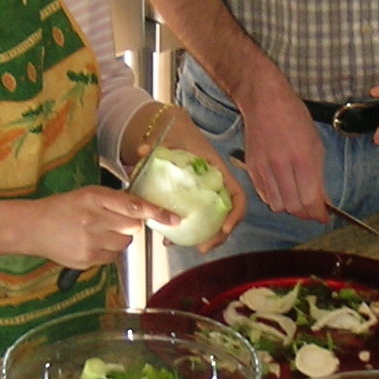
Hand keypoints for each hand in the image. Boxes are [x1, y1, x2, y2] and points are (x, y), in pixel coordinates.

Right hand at [23, 185, 174, 267]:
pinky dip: (108, 252)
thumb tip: (143, 211)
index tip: (173, 218)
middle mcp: (94, 219)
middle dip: (129, 225)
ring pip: (124, 244)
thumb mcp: (87, 195)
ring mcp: (91, 242)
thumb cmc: (63, 208)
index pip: (134, 206)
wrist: (34, 228)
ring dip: (119, 239)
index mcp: (95, 197)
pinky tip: (91, 243)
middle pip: (133, 227)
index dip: (156, 213)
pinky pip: (112, 258)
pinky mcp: (88, 260)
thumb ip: (114, 201)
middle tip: (113, 222)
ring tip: (98, 233)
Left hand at [152, 108, 247, 248]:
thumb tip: (142, 151)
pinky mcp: (193, 200)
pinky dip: (186, 231)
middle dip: (219, 235)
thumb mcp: (168, 138)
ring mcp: (206, 194)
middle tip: (203, 247)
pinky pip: (196, 219)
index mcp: (218, 170)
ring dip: (205, 236)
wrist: (172, 130)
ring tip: (190, 248)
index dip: (235, 213)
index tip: (224, 227)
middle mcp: (216, 185)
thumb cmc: (177, 134)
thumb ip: (155, 145)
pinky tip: (170, 240)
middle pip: (227, 214)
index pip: (237, 194)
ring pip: (213, 220)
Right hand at [237, 83, 329, 221]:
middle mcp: (282, 166)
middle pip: (293, 207)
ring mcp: (264, 169)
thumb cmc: (295, 119)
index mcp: (302, 159)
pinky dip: (275, 199)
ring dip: (289, 207)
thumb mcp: (315, 144)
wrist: (265, 102)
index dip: (318, 214)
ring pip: (277, 205)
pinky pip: (263, 195)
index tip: (323, 217)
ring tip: (297, 200)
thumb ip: (318, 175)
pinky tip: (282, 191)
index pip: (310, 200)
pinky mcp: (251, 169)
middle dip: (305, 214)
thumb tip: (322, 201)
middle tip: (312, 211)